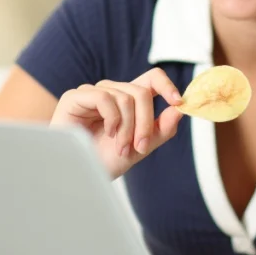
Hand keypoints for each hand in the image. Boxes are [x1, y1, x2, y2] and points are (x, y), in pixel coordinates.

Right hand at [51, 68, 184, 178]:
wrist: (75, 175)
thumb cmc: (103, 161)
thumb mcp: (140, 147)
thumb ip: (161, 129)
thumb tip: (180, 110)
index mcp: (128, 100)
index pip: (152, 78)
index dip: (167, 85)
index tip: (178, 102)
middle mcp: (111, 92)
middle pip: (142, 92)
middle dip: (146, 123)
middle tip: (140, 147)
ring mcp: (93, 92)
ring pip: (126, 97)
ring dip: (128, 128)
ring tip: (121, 149)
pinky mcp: (76, 97)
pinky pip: (105, 97)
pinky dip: (112, 119)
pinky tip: (107, 134)